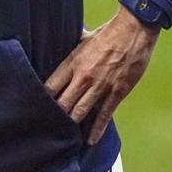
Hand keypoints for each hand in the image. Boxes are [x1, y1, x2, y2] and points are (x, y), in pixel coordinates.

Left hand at [44, 5, 159, 144]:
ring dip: (73, 124)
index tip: (38, 107)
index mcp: (72, 62)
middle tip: (49, 127)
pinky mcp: (117, 93)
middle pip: (63, 102)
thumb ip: (72, 50)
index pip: (51, 86)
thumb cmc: (106, 33)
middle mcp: (83, 76)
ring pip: (81, 111)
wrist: (133, 31)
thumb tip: (58, 45)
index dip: (43, 98)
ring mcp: (100, 86)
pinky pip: (104, 115)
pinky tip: (90, 140)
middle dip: (56, 115)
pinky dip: (97, 129)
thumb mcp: (81, 39)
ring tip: (65, 136)